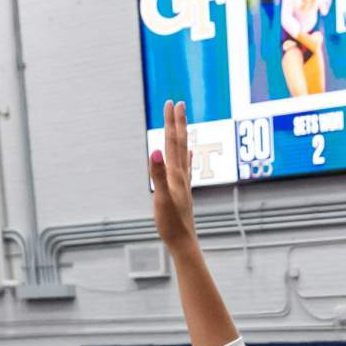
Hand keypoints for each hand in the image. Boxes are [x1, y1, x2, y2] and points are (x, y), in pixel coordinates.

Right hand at [150, 99, 198, 251]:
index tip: (171, 103)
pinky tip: (190, 153)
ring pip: (182, 152)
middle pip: (179, 142)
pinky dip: (186, 156)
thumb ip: (158, 174)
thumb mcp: (161, 197)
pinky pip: (185, 167)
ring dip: (181, 135)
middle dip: (177, 122)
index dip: (171, 122)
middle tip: (177, 103)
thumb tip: (155, 150)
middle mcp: (181, 174)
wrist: (183, 241)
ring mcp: (183, 182)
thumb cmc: (171, 223)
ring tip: (182, 122)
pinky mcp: (182, 191)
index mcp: (175, 173)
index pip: (172, 141)